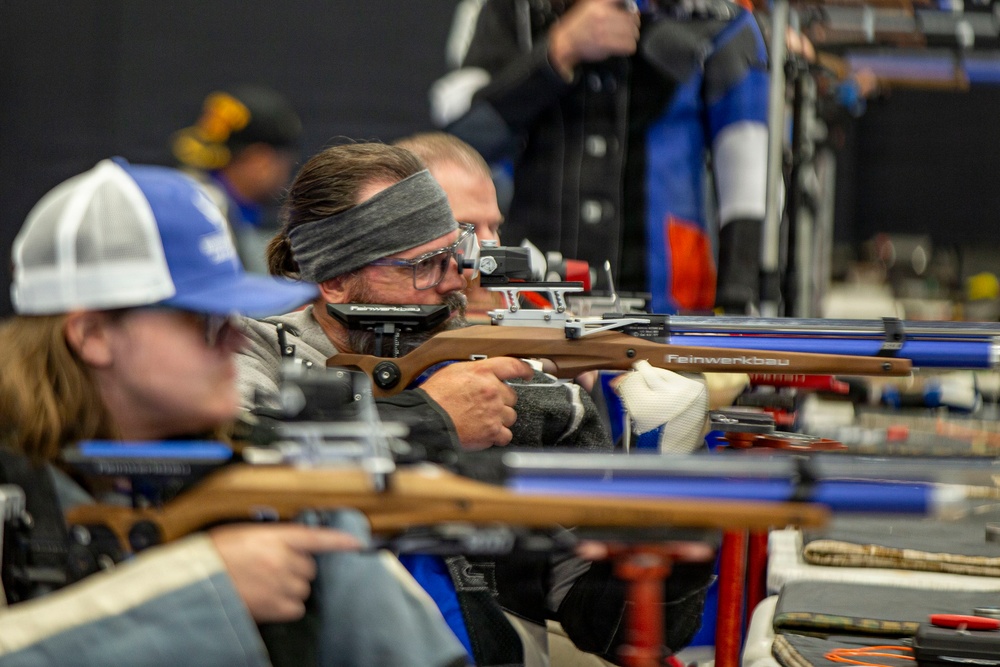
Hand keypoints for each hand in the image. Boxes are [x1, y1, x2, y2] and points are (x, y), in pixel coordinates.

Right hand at [210, 523, 359, 622]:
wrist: (194, 579)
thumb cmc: (213, 556)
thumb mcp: (243, 534)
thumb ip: (271, 537)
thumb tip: (287, 544)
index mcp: (275, 536)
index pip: (316, 537)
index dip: (339, 541)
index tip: (357, 544)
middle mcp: (282, 559)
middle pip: (310, 567)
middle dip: (297, 569)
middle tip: (274, 569)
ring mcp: (280, 583)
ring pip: (304, 588)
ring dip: (291, 588)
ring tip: (267, 585)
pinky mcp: (274, 606)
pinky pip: (295, 608)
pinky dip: (287, 607)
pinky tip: (270, 601)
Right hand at [419, 357, 533, 449]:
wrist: (427, 420)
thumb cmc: (435, 397)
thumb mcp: (452, 371)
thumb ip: (475, 371)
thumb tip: (484, 374)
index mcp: (482, 372)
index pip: (513, 366)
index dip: (524, 369)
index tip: (527, 374)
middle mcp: (492, 390)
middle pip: (512, 396)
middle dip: (501, 401)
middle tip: (485, 405)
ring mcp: (494, 411)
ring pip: (511, 415)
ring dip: (500, 418)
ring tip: (482, 420)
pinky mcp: (492, 431)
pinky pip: (506, 435)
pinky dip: (498, 436)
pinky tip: (486, 433)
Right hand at [549, 0, 640, 78]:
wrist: (565, 42)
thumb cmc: (579, 26)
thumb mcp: (591, 7)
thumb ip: (610, 4)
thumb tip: (631, 7)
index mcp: (600, 3)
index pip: (625, 0)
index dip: (633, 8)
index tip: (632, 13)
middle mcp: (603, 14)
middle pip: (633, 19)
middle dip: (633, 25)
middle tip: (629, 28)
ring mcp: (604, 29)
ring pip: (632, 33)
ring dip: (631, 37)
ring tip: (625, 38)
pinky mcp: (605, 44)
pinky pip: (628, 46)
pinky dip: (628, 47)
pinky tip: (622, 46)